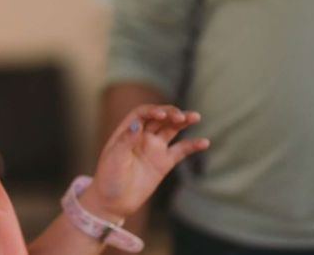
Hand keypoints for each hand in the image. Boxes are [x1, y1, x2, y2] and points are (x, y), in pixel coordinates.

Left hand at [82, 105, 209, 220]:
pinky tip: (204, 142)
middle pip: (159, 118)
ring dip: (183, 122)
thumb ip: (126, 141)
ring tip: (195, 117)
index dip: (153, 111)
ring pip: (171, 129)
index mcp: (127, 131)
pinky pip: (181, 150)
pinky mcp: (164, 163)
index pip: (142, 114)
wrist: (114, 202)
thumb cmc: (109, 177)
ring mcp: (154, 148)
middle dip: (170, 113)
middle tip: (181, 116)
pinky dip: (192, 145)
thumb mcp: (114, 157)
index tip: (161, 115)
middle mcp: (142, 136)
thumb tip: (136, 125)